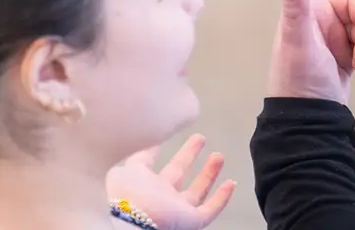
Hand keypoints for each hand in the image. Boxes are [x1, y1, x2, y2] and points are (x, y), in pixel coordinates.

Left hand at [106, 134, 235, 229]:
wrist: (130, 223)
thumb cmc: (123, 194)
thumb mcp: (123, 167)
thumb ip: (134, 152)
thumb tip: (144, 136)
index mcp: (137, 183)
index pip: (146, 164)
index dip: (154, 150)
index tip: (162, 135)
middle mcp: (157, 196)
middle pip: (176, 174)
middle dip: (188, 155)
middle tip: (200, 137)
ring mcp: (174, 209)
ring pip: (196, 192)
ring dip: (209, 174)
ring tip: (219, 154)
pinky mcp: (190, 222)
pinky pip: (210, 211)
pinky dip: (222, 199)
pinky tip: (231, 182)